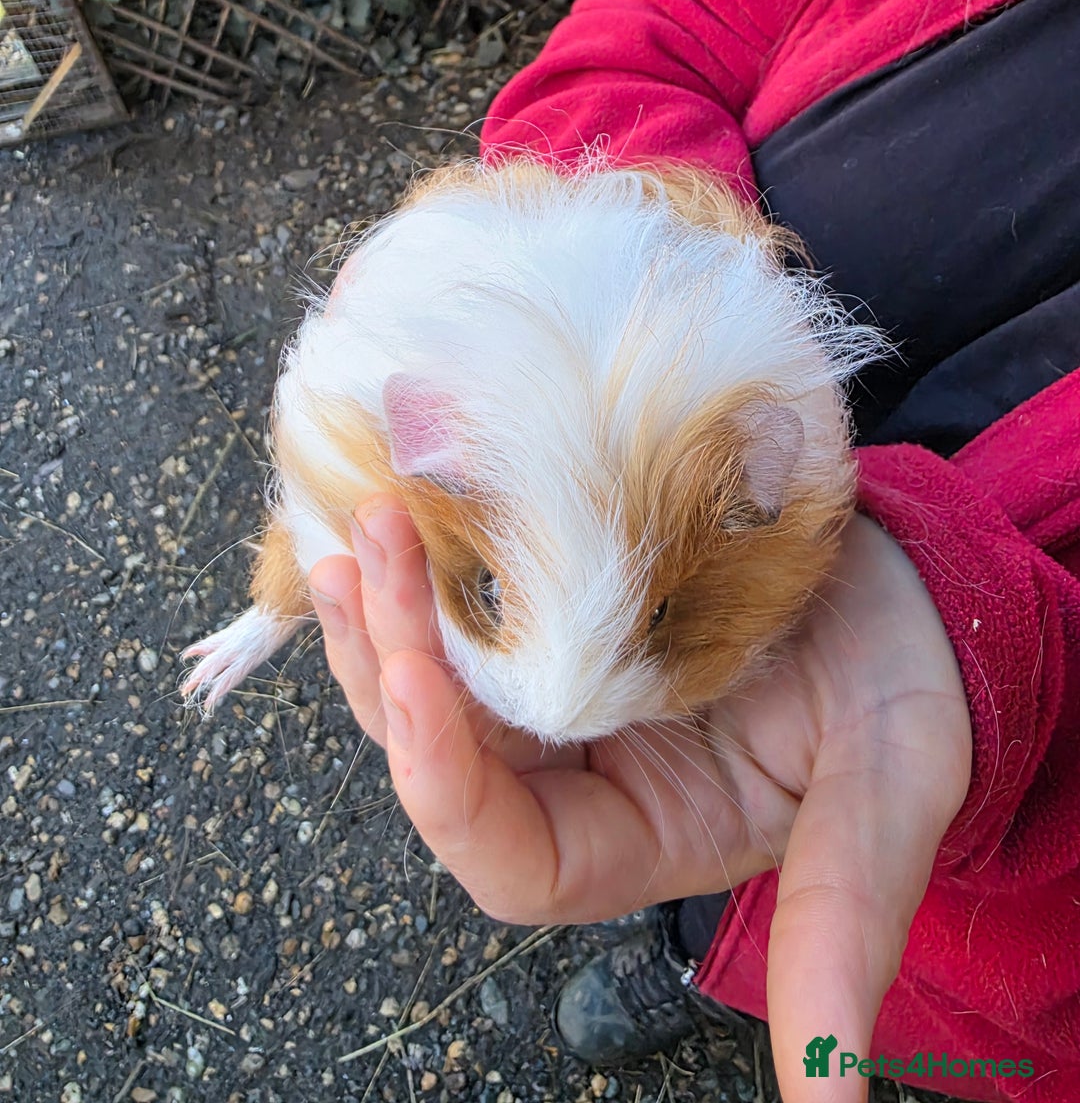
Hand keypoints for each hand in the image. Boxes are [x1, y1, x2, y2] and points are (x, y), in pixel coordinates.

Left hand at [310, 502, 970, 1102]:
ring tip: (361, 528)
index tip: (414, 678)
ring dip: (386, 609)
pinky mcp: (562, 612)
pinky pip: (470, 602)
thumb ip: (842, 932)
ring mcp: (561, 690)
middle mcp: (580, 773)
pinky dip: (428, 564)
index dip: (443, 787)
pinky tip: (394, 506)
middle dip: (391, 664)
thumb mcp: (883, 801)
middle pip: (444, 755)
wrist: (909, 580)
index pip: (508, 858)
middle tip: (367, 559)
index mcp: (642, 839)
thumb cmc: (904, 692)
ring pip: (437, 677)